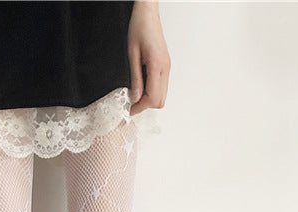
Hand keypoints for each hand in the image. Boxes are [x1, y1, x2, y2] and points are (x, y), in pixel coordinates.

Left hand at [128, 1, 169, 115]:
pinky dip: (153, 91)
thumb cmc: (139, 28)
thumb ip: (135, 78)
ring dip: (150, 99)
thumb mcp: (132, 54)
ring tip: (136, 95)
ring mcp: (167, 67)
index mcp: (157, 66)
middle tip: (132, 104)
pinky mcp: (166, 65)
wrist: (148, 14)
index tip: (130, 110)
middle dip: (146, 106)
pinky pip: (162, 86)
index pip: (152, 97)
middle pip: (160, 100)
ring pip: (162, 95)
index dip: (140, 107)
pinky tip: (142, 87)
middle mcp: (165, 68)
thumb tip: (135, 97)